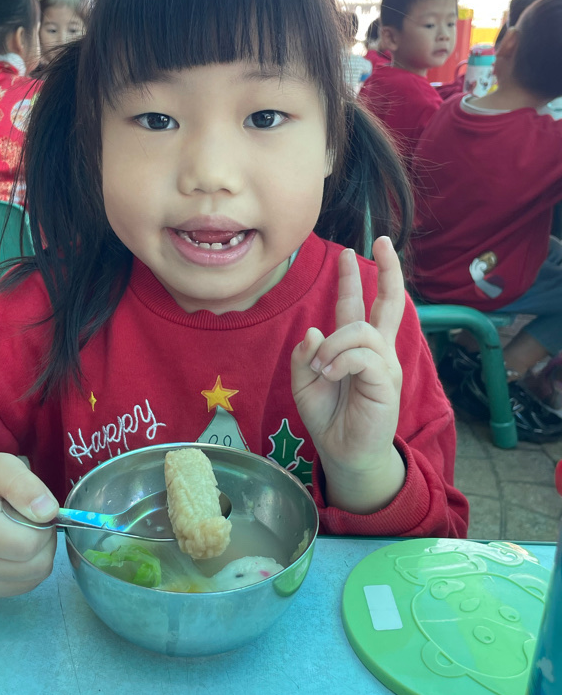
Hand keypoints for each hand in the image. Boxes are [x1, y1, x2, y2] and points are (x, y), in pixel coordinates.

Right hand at [0, 452, 59, 598]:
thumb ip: (24, 484)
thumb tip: (49, 512)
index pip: (27, 544)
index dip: (44, 526)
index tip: (34, 509)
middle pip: (35, 565)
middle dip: (45, 540)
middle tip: (31, 519)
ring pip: (34, 578)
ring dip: (40, 554)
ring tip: (22, 531)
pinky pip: (25, 586)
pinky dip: (30, 567)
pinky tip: (15, 548)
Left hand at [291, 237, 405, 512]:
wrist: (344, 453)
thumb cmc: (328, 417)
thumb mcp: (304, 384)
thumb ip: (304, 357)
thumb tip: (312, 331)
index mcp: (356, 348)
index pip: (359, 305)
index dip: (354, 279)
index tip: (351, 252)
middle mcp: (376, 351)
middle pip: (389, 303)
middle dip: (387, 270)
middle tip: (381, 241)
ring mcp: (384, 365)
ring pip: (362, 331)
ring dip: (335, 344)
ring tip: (322, 367)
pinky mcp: (385, 382)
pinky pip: (364, 356)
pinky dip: (341, 360)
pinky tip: (331, 374)